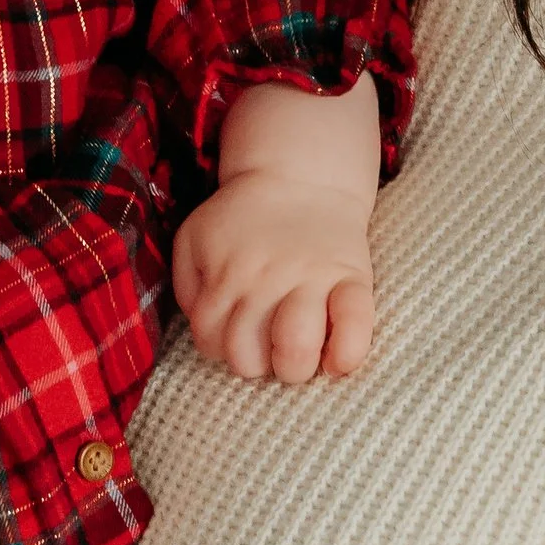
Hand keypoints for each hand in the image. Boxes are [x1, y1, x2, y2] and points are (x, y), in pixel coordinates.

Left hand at [173, 170, 376, 384]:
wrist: (301, 178)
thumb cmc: (244, 219)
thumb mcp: (195, 239)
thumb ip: (189, 286)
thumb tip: (205, 327)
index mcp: (225, 277)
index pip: (212, 344)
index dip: (222, 348)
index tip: (237, 335)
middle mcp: (265, 281)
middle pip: (249, 358)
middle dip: (256, 363)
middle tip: (268, 346)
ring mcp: (312, 279)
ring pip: (296, 349)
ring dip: (294, 366)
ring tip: (299, 355)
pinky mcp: (353, 278)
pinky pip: (354, 326)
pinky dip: (346, 353)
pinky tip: (336, 362)